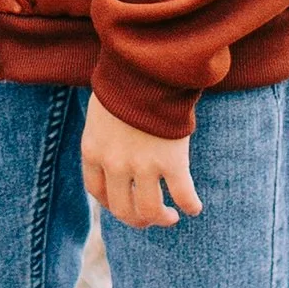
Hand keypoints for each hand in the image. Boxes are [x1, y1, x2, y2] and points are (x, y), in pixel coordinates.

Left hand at [82, 95, 201, 231]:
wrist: (146, 68)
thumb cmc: (126, 83)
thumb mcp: (102, 111)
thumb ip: (107, 135)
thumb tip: (117, 147)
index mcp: (93, 151)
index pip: (97, 191)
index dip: (112, 203)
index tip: (126, 203)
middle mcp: (114, 164)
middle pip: (123, 209)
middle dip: (138, 219)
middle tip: (152, 217)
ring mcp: (142, 165)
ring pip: (150, 210)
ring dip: (162, 219)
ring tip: (171, 217)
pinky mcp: (171, 162)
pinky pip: (182, 195)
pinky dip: (190, 205)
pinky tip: (195, 207)